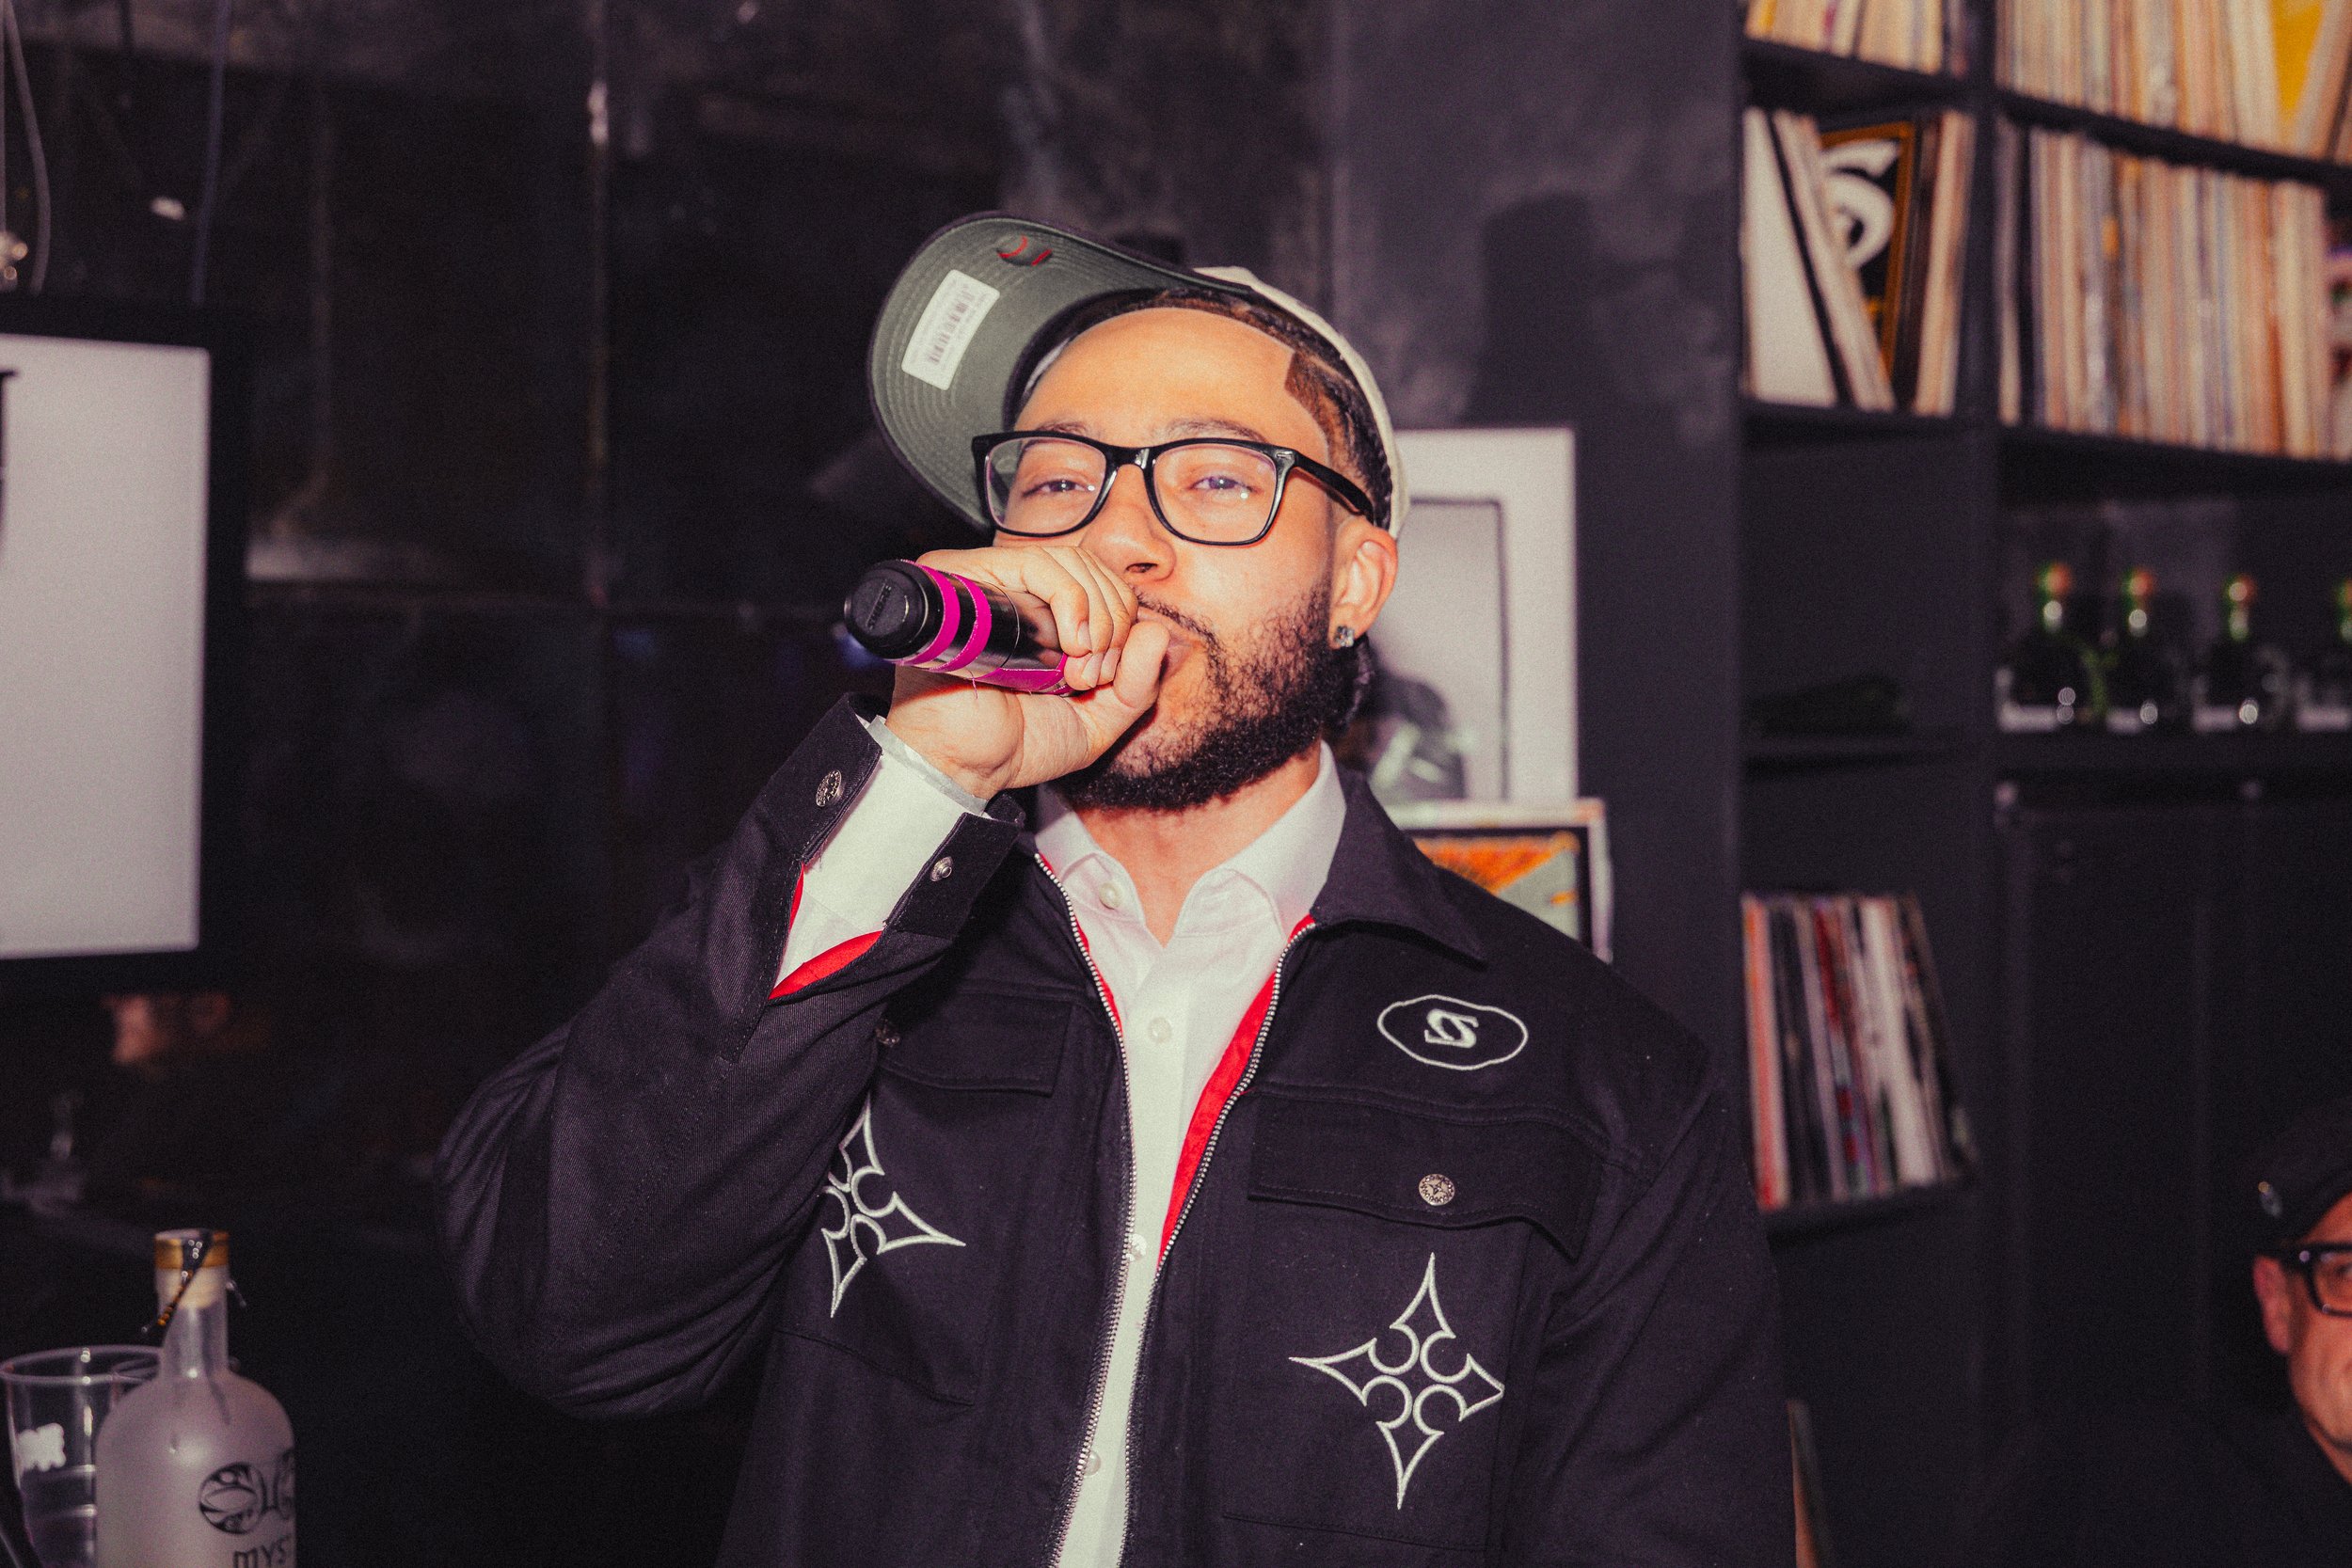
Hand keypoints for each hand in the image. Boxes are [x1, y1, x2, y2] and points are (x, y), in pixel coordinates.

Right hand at [882, 545, 1170, 798]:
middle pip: (1093, 568)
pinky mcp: (969, 581)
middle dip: (1112, 623)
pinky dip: (1069, 600)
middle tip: (1090, 676)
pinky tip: (1069, 642)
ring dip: (1094, 617)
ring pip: (1071, 562)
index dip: (1121, 623)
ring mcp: (994, 583)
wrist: (967, 765)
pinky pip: (1035, 563)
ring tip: (1075, 668)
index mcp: (1049, 618)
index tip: (1105, 675)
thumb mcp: (1099, 720)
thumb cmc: (1019, 744)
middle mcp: (1021, 595)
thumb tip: (1158, 631)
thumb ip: (1138, 684)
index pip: (1105, 584)